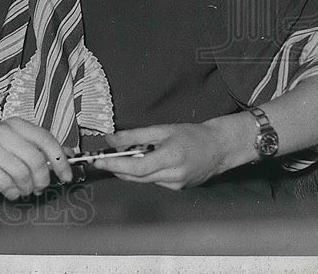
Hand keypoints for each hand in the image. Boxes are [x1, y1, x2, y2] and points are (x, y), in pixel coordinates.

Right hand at [0, 118, 73, 200]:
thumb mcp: (11, 138)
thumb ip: (36, 146)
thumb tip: (67, 155)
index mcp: (16, 125)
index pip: (46, 140)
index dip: (61, 160)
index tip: (66, 175)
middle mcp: (3, 132)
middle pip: (36, 161)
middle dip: (42, 180)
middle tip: (38, 187)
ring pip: (22, 174)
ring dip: (27, 188)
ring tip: (22, 189)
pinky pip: (6, 183)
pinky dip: (13, 192)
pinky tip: (11, 191)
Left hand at [94, 123, 230, 189]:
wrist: (219, 148)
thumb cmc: (192, 135)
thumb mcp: (162, 129)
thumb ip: (135, 135)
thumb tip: (110, 139)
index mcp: (171, 158)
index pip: (136, 167)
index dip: (115, 165)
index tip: (98, 161)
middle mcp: (174, 176)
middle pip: (136, 176)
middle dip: (117, 168)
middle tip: (102, 158)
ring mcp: (177, 185)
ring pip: (143, 180)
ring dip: (130, 169)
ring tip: (126, 155)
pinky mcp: (178, 189)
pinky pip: (153, 181)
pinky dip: (144, 172)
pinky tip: (148, 161)